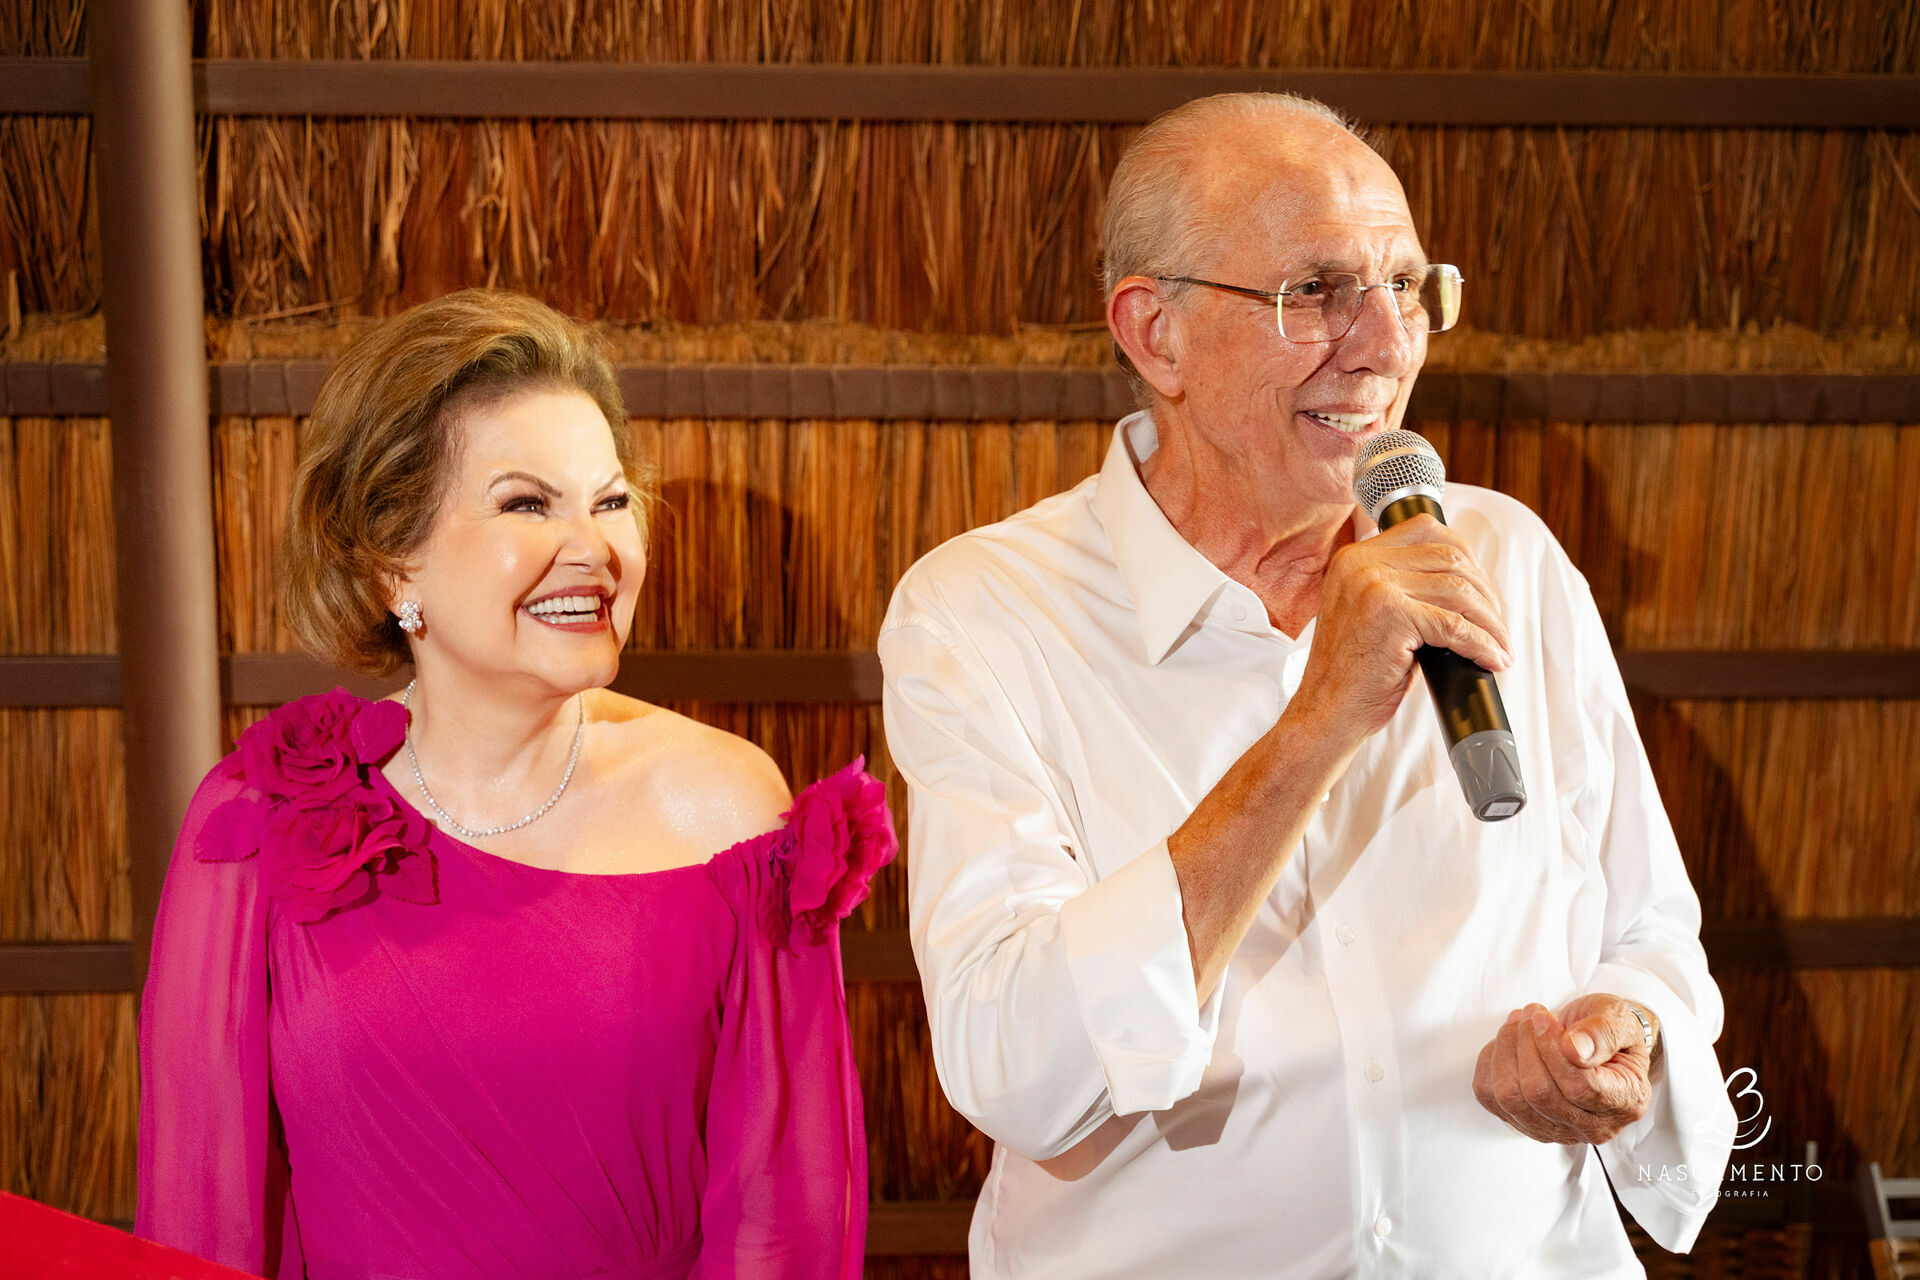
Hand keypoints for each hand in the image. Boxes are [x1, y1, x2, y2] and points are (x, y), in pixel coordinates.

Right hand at [1288, 515, 1513, 747]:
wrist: (1325, 711)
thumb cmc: (1353, 672)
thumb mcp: (1373, 614)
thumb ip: (1407, 588)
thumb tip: (1469, 586)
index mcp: (1355, 557)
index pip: (1426, 530)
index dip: (1465, 555)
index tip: (1481, 589)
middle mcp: (1361, 563)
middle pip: (1450, 557)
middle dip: (1485, 593)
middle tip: (1496, 626)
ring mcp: (1374, 585)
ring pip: (1459, 590)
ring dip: (1490, 622)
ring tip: (1500, 648)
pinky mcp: (1390, 615)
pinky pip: (1455, 625)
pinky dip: (1482, 644)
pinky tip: (1491, 659)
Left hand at [1472, 994, 1657, 1145]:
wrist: (1590, 1041)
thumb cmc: (1606, 1031)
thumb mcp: (1618, 1019)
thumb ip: (1603, 1032)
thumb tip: (1574, 1049)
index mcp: (1625, 1102)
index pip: (1580, 1087)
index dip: (1552, 1048)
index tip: (1542, 1017)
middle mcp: (1592, 1127)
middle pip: (1539, 1094)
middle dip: (1527, 1043)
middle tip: (1532, 1013)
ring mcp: (1555, 1130)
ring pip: (1511, 1097)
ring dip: (1507, 1049)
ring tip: (1520, 1021)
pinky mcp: (1523, 1122)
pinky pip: (1489, 1096)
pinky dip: (1490, 1062)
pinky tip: (1508, 1043)